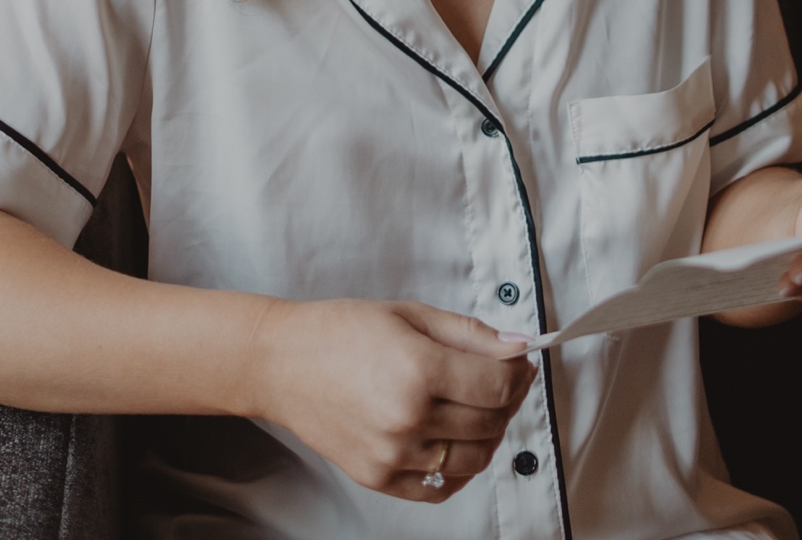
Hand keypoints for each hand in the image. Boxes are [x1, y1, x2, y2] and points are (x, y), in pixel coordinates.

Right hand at [243, 298, 535, 501]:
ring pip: (474, 458)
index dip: (520, 373)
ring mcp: (392, 454)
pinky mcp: (378, 477)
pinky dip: (459, 469)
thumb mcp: (411, 314)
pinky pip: (440, 488)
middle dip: (508, 399)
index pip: (499, 385)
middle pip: (491, 421)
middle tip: (501, 381)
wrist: (282, 364)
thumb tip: (519, 348)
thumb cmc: (341, 332)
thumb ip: (471, 333)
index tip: (520, 363)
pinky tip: (455, 442)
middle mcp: (408, 418)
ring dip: (490, 435)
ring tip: (477, 410)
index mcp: (418, 369)